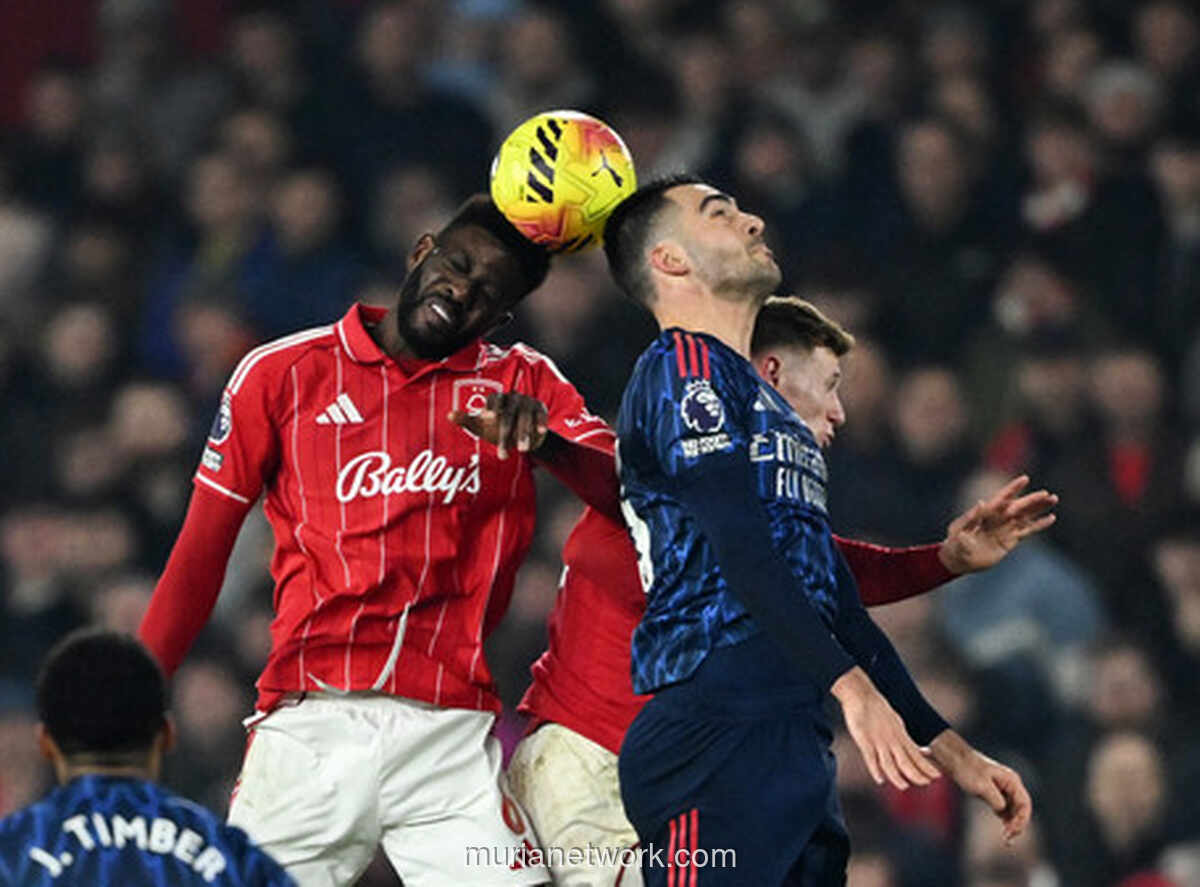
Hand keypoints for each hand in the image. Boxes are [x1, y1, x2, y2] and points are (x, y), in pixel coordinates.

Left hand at [448, 392, 547, 458]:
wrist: (519, 433)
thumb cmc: (495, 427)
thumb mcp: (480, 426)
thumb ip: (465, 420)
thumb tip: (449, 415)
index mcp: (497, 399)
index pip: (493, 401)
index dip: (490, 408)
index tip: (488, 417)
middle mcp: (512, 397)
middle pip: (508, 415)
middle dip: (505, 435)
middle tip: (502, 454)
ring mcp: (527, 402)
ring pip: (525, 417)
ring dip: (523, 434)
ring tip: (522, 450)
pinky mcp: (540, 408)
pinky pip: (541, 415)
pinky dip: (541, 422)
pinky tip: (541, 432)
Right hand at [831, 667, 941, 790]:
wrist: (861, 694)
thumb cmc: (877, 708)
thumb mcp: (895, 722)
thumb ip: (902, 737)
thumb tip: (914, 747)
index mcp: (900, 735)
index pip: (916, 754)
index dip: (927, 766)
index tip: (937, 775)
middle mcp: (892, 740)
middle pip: (907, 761)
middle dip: (918, 774)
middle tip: (927, 783)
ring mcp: (879, 742)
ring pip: (891, 764)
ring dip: (898, 777)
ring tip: (904, 787)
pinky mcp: (865, 741)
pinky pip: (871, 759)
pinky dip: (876, 770)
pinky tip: (880, 780)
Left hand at [928, 730, 1031, 843]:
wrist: (954, 761)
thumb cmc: (968, 769)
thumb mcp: (982, 786)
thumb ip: (996, 800)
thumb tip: (1003, 813)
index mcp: (1012, 781)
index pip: (1024, 803)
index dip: (1022, 819)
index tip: (1012, 830)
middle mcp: (1011, 786)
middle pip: (1021, 809)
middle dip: (1017, 824)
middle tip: (1008, 838)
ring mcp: (1003, 791)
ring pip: (1014, 811)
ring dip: (1012, 825)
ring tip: (1007, 839)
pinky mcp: (995, 795)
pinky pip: (1005, 811)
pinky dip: (1006, 821)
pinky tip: (1004, 831)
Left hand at [938, 475, 1057, 574]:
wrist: (958, 558)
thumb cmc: (954, 542)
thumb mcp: (959, 529)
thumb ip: (970, 518)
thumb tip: (981, 502)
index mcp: (985, 513)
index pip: (1001, 498)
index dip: (1013, 488)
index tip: (1025, 478)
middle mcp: (998, 518)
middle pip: (1018, 506)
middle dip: (1032, 500)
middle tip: (1047, 494)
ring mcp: (1005, 528)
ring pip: (1025, 516)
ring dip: (1039, 508)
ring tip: (1053, 499)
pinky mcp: (1009, 540)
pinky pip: (1026, 531)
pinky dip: (1038, 525)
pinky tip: (1051, 518)